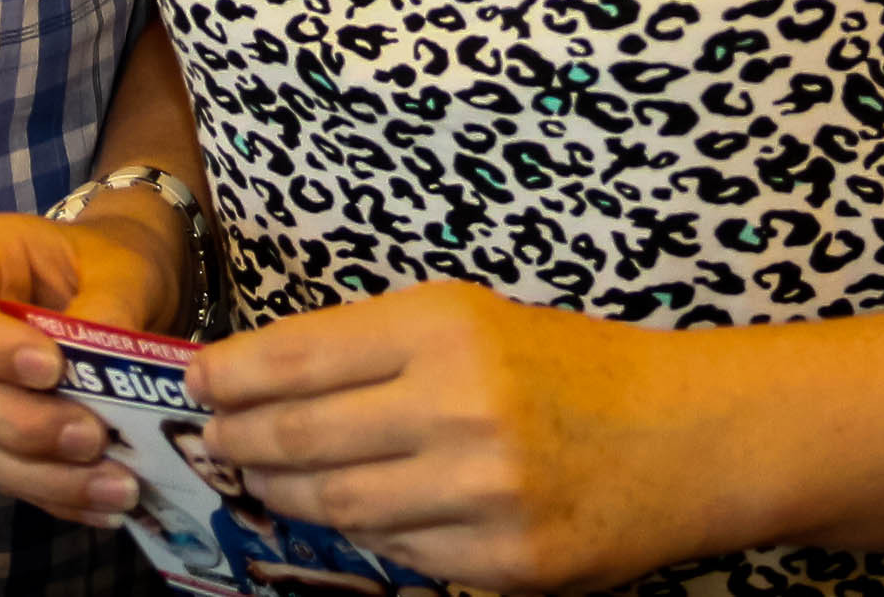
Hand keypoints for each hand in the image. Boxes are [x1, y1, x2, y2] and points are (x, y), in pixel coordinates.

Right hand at [0, 205, 184, 526]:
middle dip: (20, 423)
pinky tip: (106, 505)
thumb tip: (107, 379)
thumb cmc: (112, 264)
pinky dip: (56, 496)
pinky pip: (6, 476)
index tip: (51, 368)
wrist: (123, 286)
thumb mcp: (122, 269)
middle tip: (93, 436)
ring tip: (117, 485)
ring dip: (42, 475)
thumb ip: (110, 310)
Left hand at [189, 281, 706, 594]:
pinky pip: (401, 554)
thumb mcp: (473, 321)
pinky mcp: (507, 562)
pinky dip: (366, 536)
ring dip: (287, 493)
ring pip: (341, 504)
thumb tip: (268, 380)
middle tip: (214, 440)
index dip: (232, 374)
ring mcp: (483, 492)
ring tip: (262, 478)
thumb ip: (377, 349)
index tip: (196, 380)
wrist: (688, 436)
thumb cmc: (569, 368)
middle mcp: (459, 407)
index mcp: (445, 328)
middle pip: (304, 435)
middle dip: (243, 440)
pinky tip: (348, 515)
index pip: (300, 356)